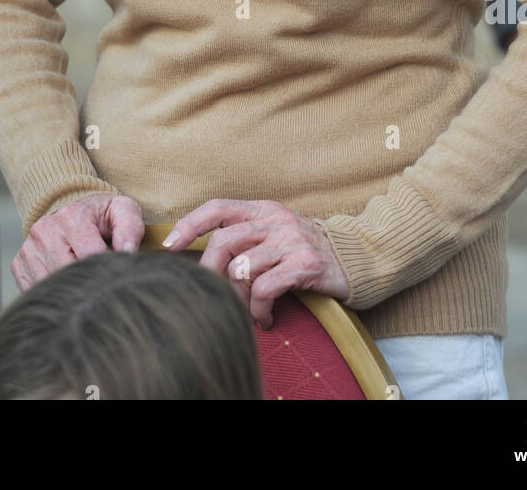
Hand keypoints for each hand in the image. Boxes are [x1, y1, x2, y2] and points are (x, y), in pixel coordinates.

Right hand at [11, 191, 144, 291]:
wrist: (69, 207)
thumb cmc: (101, 214)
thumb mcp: (122, 209)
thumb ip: (130, 227)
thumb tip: (127, 252)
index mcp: (71, 216)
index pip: (90, 256)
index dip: (107, 268)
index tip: (115, 268)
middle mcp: (45, 231)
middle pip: (68, 273)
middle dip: (88, 281)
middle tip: (100, 280)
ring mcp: (29, 248)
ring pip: (50, 286)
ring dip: (69, 290)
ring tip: (84, 280)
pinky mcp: (19, 263)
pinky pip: (34, 290)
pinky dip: (51, 293)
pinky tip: (65, 284)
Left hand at [163, 198, 348, 328]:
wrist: (357, 256)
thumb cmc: (308, 249)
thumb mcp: (277, 233)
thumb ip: (247, 237)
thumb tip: (205, 258)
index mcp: (263, 209)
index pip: (218, 207)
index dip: (190, 224)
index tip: (169, 245)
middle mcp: (275, 220)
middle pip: (223, 242)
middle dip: (210, 273)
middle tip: (213, 296)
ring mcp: (291, 240)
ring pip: (242, 267)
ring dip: (237, 298)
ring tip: (246, 312)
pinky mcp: (305, 264)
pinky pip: (265, 287)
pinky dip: (258, 308)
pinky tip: (266, 318)